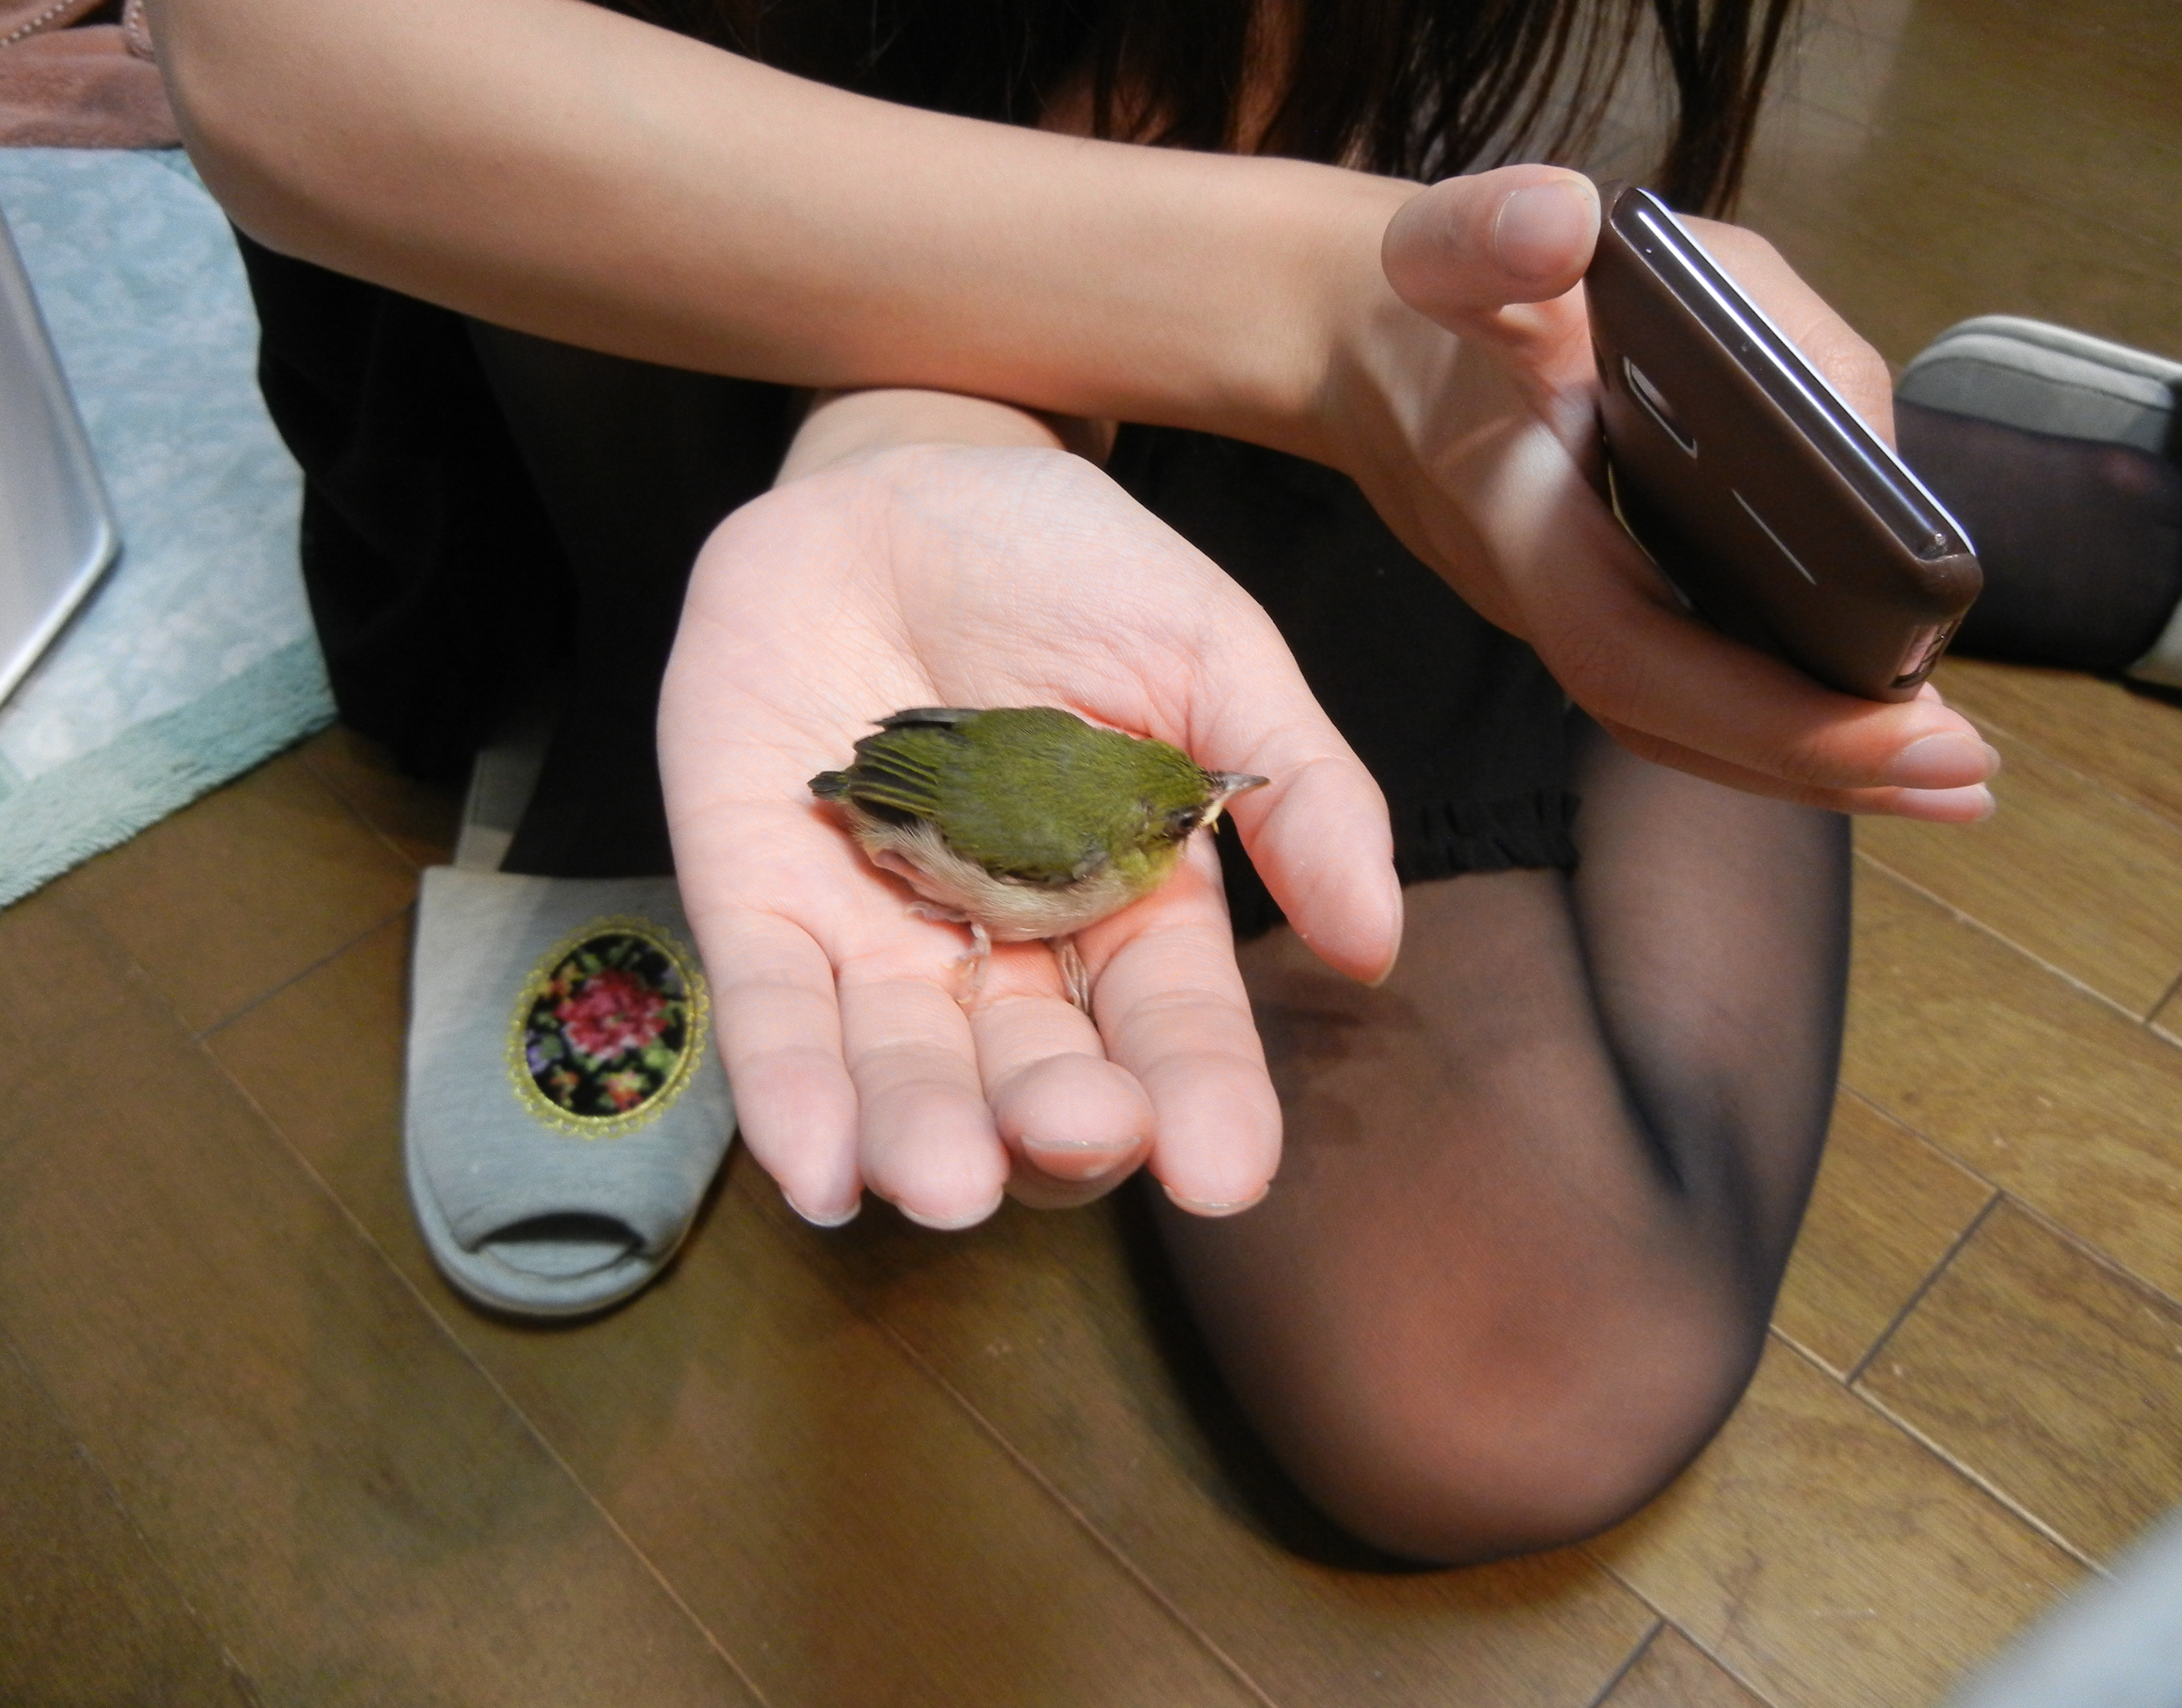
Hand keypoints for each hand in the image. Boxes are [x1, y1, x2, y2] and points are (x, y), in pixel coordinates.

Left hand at [659, 425, 1398, 1228]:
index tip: (1225, 1169)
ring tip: (943, 1183)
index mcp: (1131, 906)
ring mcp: (879, 933)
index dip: (1202, 1099)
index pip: (1172, 1029)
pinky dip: (789, 1091)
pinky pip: (771, 1012)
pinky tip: (814, 1172)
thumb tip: (1374, 943)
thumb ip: (1296, 789)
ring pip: (900, 1068)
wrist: (897, 482)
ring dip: (920, 1135)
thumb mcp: (1208, 649)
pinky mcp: (760, 899)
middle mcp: (1008, 950)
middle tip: (1079, 1134)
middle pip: (1035, 1073)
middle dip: (1057, 1121)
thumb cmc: (1067, 564)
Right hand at [1329, 165, 1997, 821]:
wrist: (1363, 351)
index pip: (1644, 652)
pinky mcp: (1600, 606)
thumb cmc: (1440, 306)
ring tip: (1945, 776)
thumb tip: (1562, 224)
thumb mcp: (1459, 244)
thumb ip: (1492, 231)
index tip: (1920, 728)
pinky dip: (1773, 718)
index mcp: (1523, 527)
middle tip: (1969, 778)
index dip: (1773, 710)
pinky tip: (1868, 719)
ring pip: (1681, 723)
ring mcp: (1568, 616)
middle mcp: (1545, 598)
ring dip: (1810, 758)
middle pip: (1677, 723)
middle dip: (1824, 760)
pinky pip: (1683, 690)